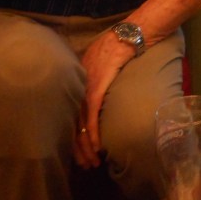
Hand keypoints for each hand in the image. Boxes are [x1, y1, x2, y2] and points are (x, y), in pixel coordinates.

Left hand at [73, 27, 139, 168]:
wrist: (129, 35)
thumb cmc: (120, 45)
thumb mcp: (103, 62)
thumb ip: (98, 77)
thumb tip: (100, 91)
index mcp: (78, 81)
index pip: (71, 114)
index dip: (73, 135)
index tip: (76, 152)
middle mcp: (78, 85)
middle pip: (72, 122)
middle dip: (77, 147)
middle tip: (83, 165)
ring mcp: (87, 86)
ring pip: (81, 123)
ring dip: (85, 146)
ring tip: (90, 162)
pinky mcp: (98, 88)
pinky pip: (92, 115)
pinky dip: (92, 132)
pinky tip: (94, 146)